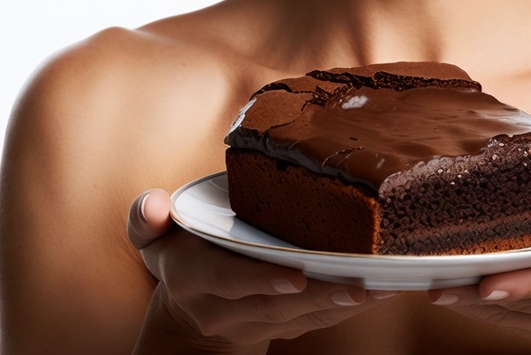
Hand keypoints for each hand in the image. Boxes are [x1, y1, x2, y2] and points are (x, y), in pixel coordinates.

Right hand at [127, 189, 393, 353]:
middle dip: (319, 297)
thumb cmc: (178, 255)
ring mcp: (254, 322)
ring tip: (384, 285)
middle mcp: (225, 308)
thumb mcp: (154, 237)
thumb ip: (147, 218)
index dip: (259, 281)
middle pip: (276, 306)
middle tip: (358, 286)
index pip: (227, 280)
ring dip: (344, 304)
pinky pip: (317, 322)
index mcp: (194, 279)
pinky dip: (348, 308)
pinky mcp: (282, 326)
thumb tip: (152, 203)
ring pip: (303, 318)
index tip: (294, 277)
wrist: (189, 314)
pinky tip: (381, 291)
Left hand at [427, 198, 530, 353]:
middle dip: (481, 288)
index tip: (490, 281)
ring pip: (507, 313)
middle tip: (442, 276)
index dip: (527, 284)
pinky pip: (501, 321)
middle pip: (524, 299)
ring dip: (468, 300)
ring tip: (432, 280)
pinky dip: (471, 308)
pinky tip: (443, 293)